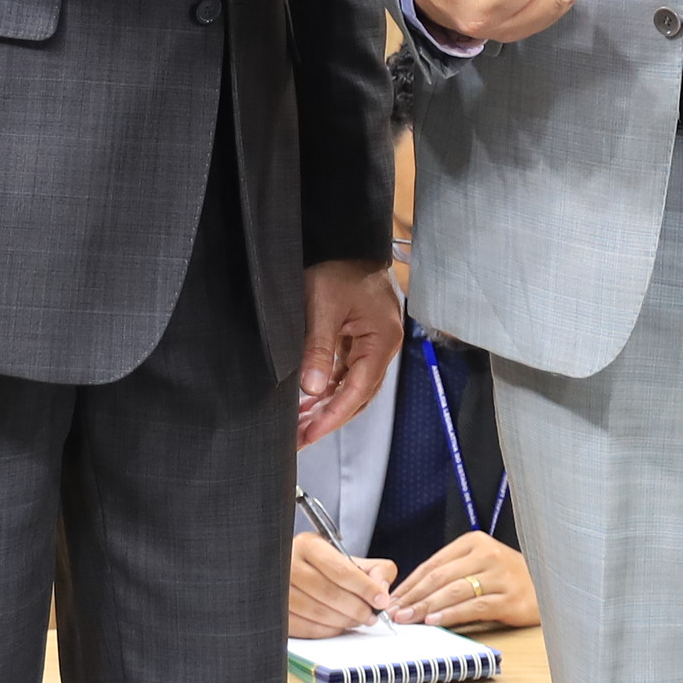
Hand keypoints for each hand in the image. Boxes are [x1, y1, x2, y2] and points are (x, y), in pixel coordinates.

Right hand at [289, 531, 394, 634]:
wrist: (300, 572)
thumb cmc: (329, 568)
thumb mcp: (352, 559)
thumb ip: (376, 570)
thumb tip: (381, 589)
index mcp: (309, 545)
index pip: (341, 570)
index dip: (364, 588)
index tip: (380, 600)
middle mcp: (289, 563)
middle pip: (328, 593)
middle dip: (356, 608)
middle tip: (371, 616)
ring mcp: (279, 588)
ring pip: (316, 611)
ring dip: (343, 621)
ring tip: (358, 620)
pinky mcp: (277, 610)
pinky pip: (304, 627)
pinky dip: (326, 630)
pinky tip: (339, 626)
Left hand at [295, 258, 404, 444]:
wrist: (348, 242)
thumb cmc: (339, 268)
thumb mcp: (322, 307)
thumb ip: (319, 348)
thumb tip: (312, 389)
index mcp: (381, 340)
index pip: (358, 390)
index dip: (334, 415)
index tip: (310, 433)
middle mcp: (383, 347)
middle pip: (358, 395)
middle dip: (329, 418)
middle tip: (300, 439)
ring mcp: (373, 345)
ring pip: (352, 387)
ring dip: (328, 407)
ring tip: (300, 426)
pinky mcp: (361, 341)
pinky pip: (347, 373)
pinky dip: (329, 389)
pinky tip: (308, 401)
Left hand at [392, 530, 536, 631]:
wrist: (550, 585)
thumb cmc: (507, 578)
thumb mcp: (479, 565)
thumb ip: (451, 574)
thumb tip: (412, 595)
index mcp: (474, 542)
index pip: (433, 564)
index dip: (410, 583)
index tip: (392, 599)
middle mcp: (487, 554)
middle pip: (441, 577)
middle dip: (413, 597)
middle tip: (394, 612)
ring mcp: (500, 576)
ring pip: (455, 591)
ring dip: (427, 607)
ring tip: (409, 619)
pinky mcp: (510, 598)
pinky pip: (474, 607)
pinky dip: (451, 615)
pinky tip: (435, 622)